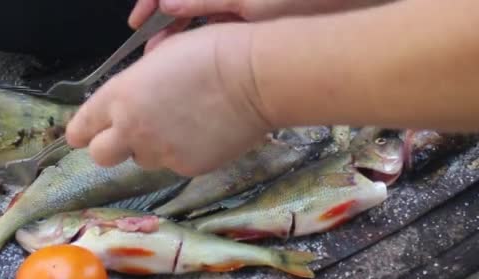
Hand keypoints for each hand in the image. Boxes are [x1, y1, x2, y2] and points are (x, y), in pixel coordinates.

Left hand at [65, 23, 272, 175]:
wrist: (254, 78)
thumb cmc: (211, 53)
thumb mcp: (160, 58)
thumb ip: (136, 87)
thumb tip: (134, 101)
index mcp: (120, 96)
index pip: (82, 127)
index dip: (83, 131)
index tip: (87, 133)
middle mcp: (132, 129)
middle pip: (101, 156)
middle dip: (110, 147)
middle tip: (130, 135)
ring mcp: (160, 153)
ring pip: (142, 160)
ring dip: (151, 147)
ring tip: (180, 126)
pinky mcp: (187, 168)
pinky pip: (174, 164)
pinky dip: (182, 153)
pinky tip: (202, 133)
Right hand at [129, 0, 372, 51]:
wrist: (341, 9)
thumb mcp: (248, 1)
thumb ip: (204, 0)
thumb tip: (167, 5)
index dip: (151, 4)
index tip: (138, 23)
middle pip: (182, 9)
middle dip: (164, 31)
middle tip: (152, 55)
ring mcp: (235, 13)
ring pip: (196, 29)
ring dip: (180, 46)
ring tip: (169, 67)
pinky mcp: (245, 33)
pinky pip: (214, 41)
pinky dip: (201, 54)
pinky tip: (194, 71)